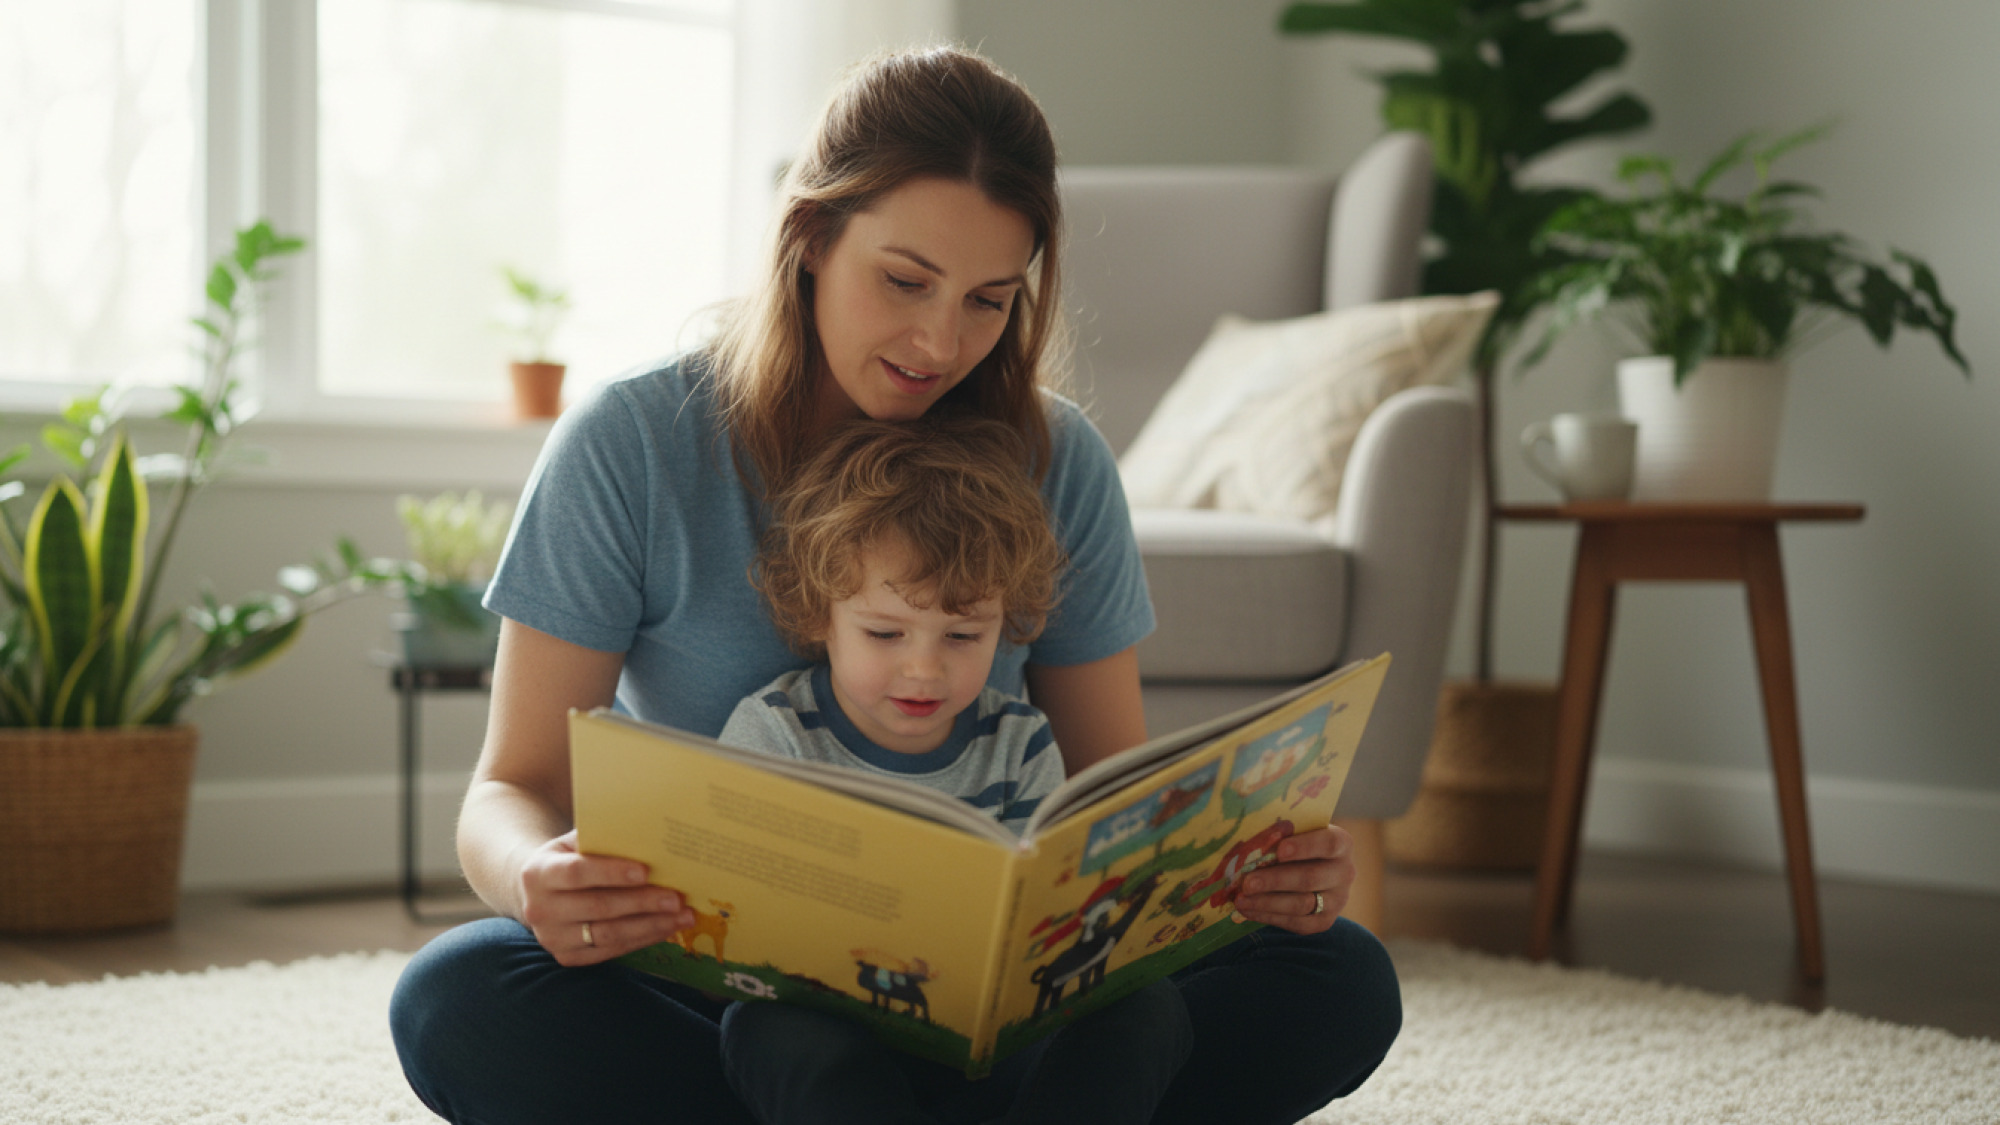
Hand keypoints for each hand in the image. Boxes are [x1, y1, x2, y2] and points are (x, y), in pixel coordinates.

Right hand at [517, 830, 695, 965]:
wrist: (540, 891)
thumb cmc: (570, 858)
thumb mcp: (575, 842)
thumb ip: (603, 838)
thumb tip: (651, 836)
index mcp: (539, 872)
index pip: (577, 872)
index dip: (611, 872)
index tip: (646, 871)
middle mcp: (540, 909)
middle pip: (598, 907)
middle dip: (642, 903)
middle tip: (677, 898)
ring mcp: (552, 938)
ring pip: (608, 934)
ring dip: (650, 925)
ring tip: (682, 916)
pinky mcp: (568, 957)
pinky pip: (611, 950)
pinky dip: (642, 939)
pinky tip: (667, 928)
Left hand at [1230, 824, 1352, 934]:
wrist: (1311, 867)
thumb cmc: (1297, 842)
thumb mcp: (1294, 831)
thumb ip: (1279, 833)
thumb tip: (1251, 842)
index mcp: (1341, 843)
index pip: (1329, 844)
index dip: (1305, 847)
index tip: (1280, 850)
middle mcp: (1344, 872)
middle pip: (1310, 878)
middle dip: (1275, 881)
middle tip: (1247, 883)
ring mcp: (1337, 900)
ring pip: (1302, 904)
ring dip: (1267, 903)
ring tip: (1241, 900)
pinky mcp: (1325, 921)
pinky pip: (1297, 923)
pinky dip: (1269, 917)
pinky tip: (1248, 910)